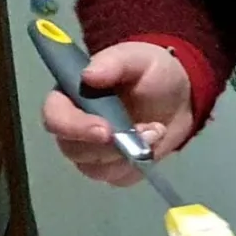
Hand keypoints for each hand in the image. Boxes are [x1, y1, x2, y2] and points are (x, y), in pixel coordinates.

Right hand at [40, 42, 195, 186]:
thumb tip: (88, 75)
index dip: (74, 128)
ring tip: (157, 130)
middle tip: (147, 130)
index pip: (55, 118)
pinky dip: (139, 165)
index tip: (105, 130)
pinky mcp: (113, 168)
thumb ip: (114, 62)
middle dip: (110, 146)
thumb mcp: (137, 58)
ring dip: (129, 154)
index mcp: (70, 97)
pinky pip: (118, 177)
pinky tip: (154, 143)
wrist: (180, 96)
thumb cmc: (151, 72)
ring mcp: (91, 151)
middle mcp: (73, 128)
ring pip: (95, 168)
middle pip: (73, 149)